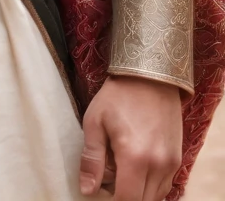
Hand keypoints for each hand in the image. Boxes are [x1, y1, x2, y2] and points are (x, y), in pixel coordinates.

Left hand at [79, 76, 182, 200]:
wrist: (149, 76)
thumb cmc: (118, 96)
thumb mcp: (95, 122)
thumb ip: (91, 160)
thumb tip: (87, 190)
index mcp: (135, 158)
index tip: (100, 191)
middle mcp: (158, 165)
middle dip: (124, 196)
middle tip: (109, 177)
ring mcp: (171, 163)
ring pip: (155, 196)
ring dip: (138, 192)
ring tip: (121, 168)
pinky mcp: (177, 158)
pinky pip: (164, 185)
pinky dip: (150, 185)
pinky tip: (135, 165)